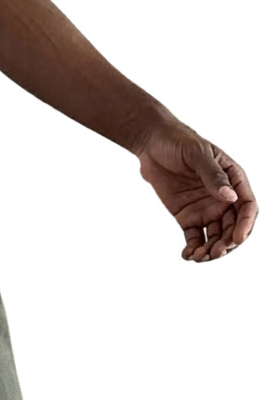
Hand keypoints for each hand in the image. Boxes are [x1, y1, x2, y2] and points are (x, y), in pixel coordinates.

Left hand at [136, 121, 257, 261]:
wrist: (152, 145)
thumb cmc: (179, 142)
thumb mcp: (198, 154)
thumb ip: (213, 176)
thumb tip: (230, 198)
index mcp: (233, 179)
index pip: (247, 207)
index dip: (245, 224)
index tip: (236, 239)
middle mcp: (223, 198)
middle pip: (232, 227)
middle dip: (227, 243)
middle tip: (215, 253)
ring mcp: (205, 209)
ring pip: (215, 236)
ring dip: (211, 250)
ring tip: (199, 257)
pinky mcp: (187, 217)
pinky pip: (195, 238)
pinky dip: (193, 249)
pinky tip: (187, 255)